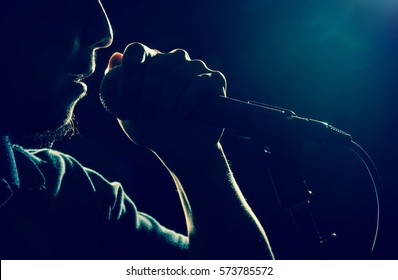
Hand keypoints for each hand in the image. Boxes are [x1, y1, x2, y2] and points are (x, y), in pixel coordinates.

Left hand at [105, 42, 226, 160]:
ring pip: (178, 76)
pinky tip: (179, 115)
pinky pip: (198, 84)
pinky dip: (185, 102)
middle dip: (149, 95)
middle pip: (157, 65)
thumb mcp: (128, 113)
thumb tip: (115, 57)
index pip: (137, 50)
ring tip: (164, 119)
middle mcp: (174, 60)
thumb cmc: (152, 131)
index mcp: (151, 63)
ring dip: (166, 102)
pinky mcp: (214, 80)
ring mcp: (196, 68)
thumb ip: (116, 86)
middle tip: (148, 116)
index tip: (130, 92)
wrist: (180, 150)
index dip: (131, 68)